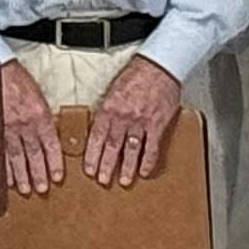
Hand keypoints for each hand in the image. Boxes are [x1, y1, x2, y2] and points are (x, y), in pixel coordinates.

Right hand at [0, 58, 65, 197]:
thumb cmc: (21, 83)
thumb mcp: (40, 99)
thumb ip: (44, 120)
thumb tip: (49, 139)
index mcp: (42, 117)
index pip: (51, 146)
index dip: (54, 163)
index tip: (58, 177)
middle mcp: (26, 125)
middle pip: (33, 155)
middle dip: (38, 174)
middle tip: (41, 189)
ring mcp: (8, 128)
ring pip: (16, 157)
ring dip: (21, 175)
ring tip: (25, 189)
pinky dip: (3, 166)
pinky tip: (5, 177)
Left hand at [80, 53, 183, 188]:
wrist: (159, 67)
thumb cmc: (134, 76)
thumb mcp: (111, 92)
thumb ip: (105, 111)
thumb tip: (98, 129)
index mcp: (107, 109)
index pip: (96, 137)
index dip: (92, 155)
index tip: (89, 169)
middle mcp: (122, 117)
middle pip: (111, 146)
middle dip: (106, 166)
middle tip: (102, 180)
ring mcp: (141, 122)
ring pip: (131, 150)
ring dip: (126, 168)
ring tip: (123, 181)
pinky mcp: (158, 124)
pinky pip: (152, 147)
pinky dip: (148, 160)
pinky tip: (144, 171)